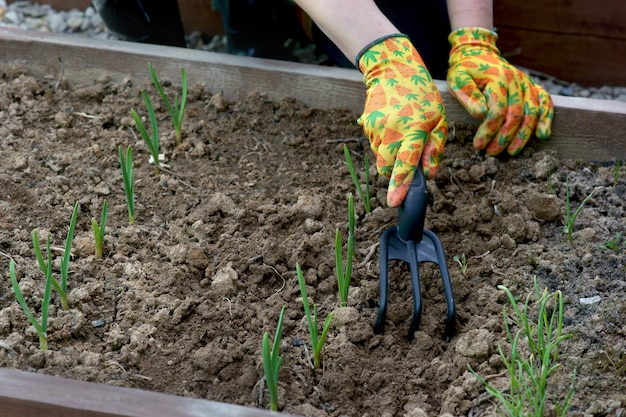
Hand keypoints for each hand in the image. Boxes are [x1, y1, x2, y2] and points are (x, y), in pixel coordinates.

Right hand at [357, 35, 446, 207]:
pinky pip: (374, 145)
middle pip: (386, 168)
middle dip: (394, 171)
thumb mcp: (439, 119)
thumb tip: (430, 175)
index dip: (400, 185)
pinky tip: (391, 125)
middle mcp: (391, 130)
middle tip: (406, 155)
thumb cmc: (422, 96)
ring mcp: (375, 128)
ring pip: (379, 158)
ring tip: (401, 132)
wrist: (392, 70)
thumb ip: (436, 149)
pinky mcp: (366, 126)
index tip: (394, 203)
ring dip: (390, 155)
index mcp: (414, 129)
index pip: (405, 163)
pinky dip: (383, 143)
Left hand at [447, 27, 552, 155]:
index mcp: (497, 79)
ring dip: (524, 135)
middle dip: (505, 137)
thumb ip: (468, 96)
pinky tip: (543, 135)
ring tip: (513, 152)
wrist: (477, 53)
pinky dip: (546, 118)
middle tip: (493, 152)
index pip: (497, 110)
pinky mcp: (531, 86)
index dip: (489, 130)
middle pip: (516, 114)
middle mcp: (516, 80)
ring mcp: (526, 83)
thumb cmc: (465, 70)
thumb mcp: (457, 80)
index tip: (478, 145)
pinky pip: (545, 101)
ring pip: (532, 112)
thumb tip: (482, 114)